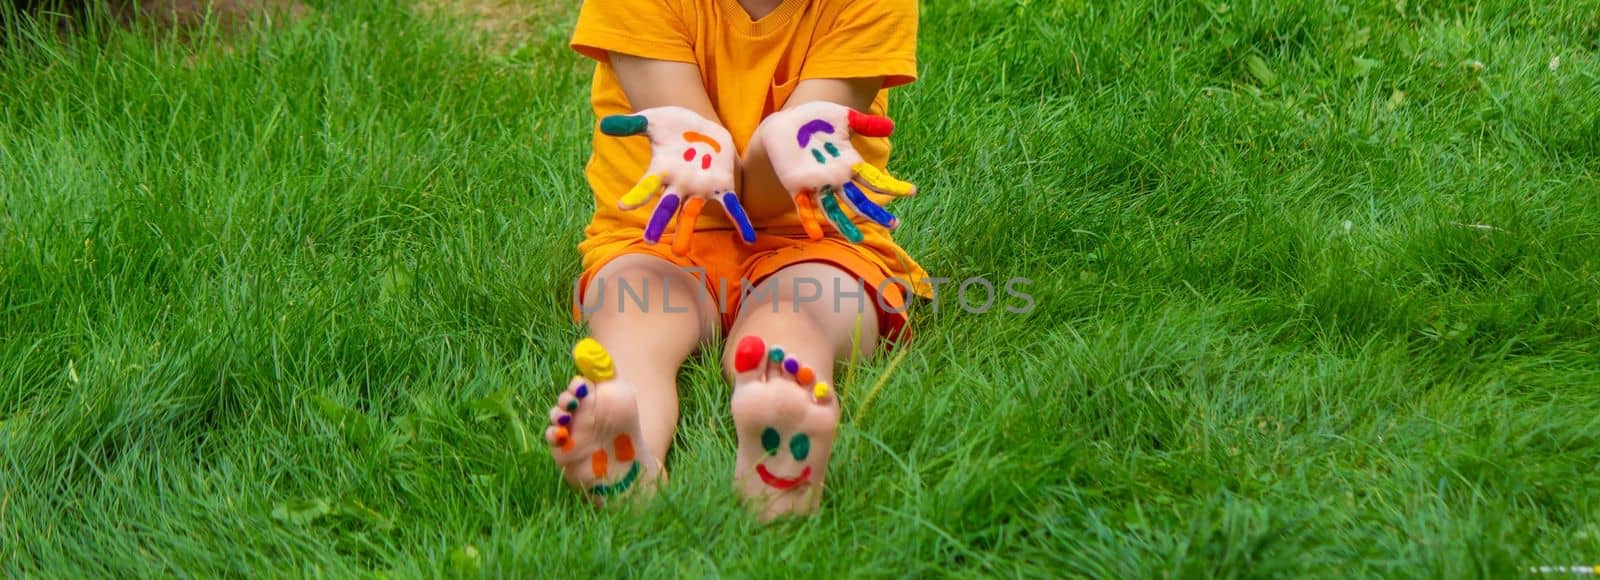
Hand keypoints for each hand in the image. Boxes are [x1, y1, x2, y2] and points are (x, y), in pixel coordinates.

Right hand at [600, 106, 757, 253]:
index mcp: (662, 171)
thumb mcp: (653, 120)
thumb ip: (632, 124)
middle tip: (650, 241)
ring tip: (681, 252)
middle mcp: (678, 186)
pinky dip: (740, 222)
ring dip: (686, 232)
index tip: (624, 205)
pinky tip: (748, 238)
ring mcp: (699, 189)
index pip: (646, 186)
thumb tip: (604, 124)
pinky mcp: (721, 187)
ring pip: (691, 214)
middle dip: (658, 223)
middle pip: (665, 207)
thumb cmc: (674, 126)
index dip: (636, 196)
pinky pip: (731, 207)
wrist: (703, 127)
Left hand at [754, 101, 916, 242]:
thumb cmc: (814, 119)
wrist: (784, 122)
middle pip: (859, 200)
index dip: (893, 186)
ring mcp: (817, 184)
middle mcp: (836, 178)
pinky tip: (815, 235)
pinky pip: (804, 206)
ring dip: (845, 224)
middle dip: (876, 212)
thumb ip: (865, 124)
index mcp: (849, 164)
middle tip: (894, 224)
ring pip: (834, 209)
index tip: (912, 192)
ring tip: (858, 240)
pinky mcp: (796, 186)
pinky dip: (809, 219)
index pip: (875, 180)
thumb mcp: (843, 117)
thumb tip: (892, 127)